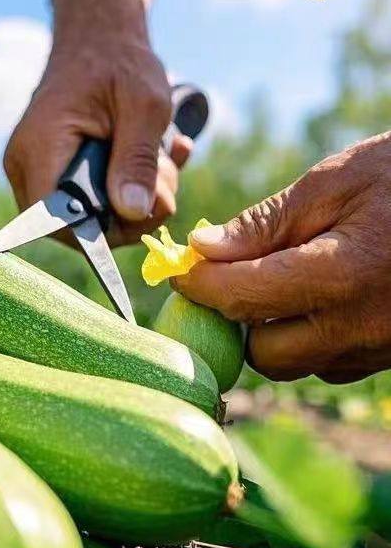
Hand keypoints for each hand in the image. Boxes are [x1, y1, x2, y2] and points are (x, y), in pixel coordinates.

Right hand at [3, 0, 191, 246]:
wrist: (98, 36)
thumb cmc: (120, 61)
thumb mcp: (144, 106)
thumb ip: (136, 159)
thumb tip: (132, 212)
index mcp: (40, 145)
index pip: (52, 218)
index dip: (95, 233)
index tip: (141, 216)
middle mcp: (25, 164)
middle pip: (69, 226)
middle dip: (126, 216)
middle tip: (166, 183)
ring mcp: (35, 170)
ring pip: (82, 217)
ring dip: (133, 202)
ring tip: (165, 164)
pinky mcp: (51, 172)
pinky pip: (86, 201)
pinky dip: (125, 190)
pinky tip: (159, 160)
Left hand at [175, 133, 390, 382]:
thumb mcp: (335, 182)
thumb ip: (265, 223)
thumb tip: (202, 249)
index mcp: (342, 277)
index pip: (241, 297)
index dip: (197, 283)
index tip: (177, 266)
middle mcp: (363, 328)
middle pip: (262, 353)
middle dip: (238, 317)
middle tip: (232, 274)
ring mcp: (383, 349)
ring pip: (296, 364)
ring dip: (273, 332)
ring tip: (283, 278)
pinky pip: (332, 364)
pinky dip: (311, 338)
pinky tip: (321, 296)